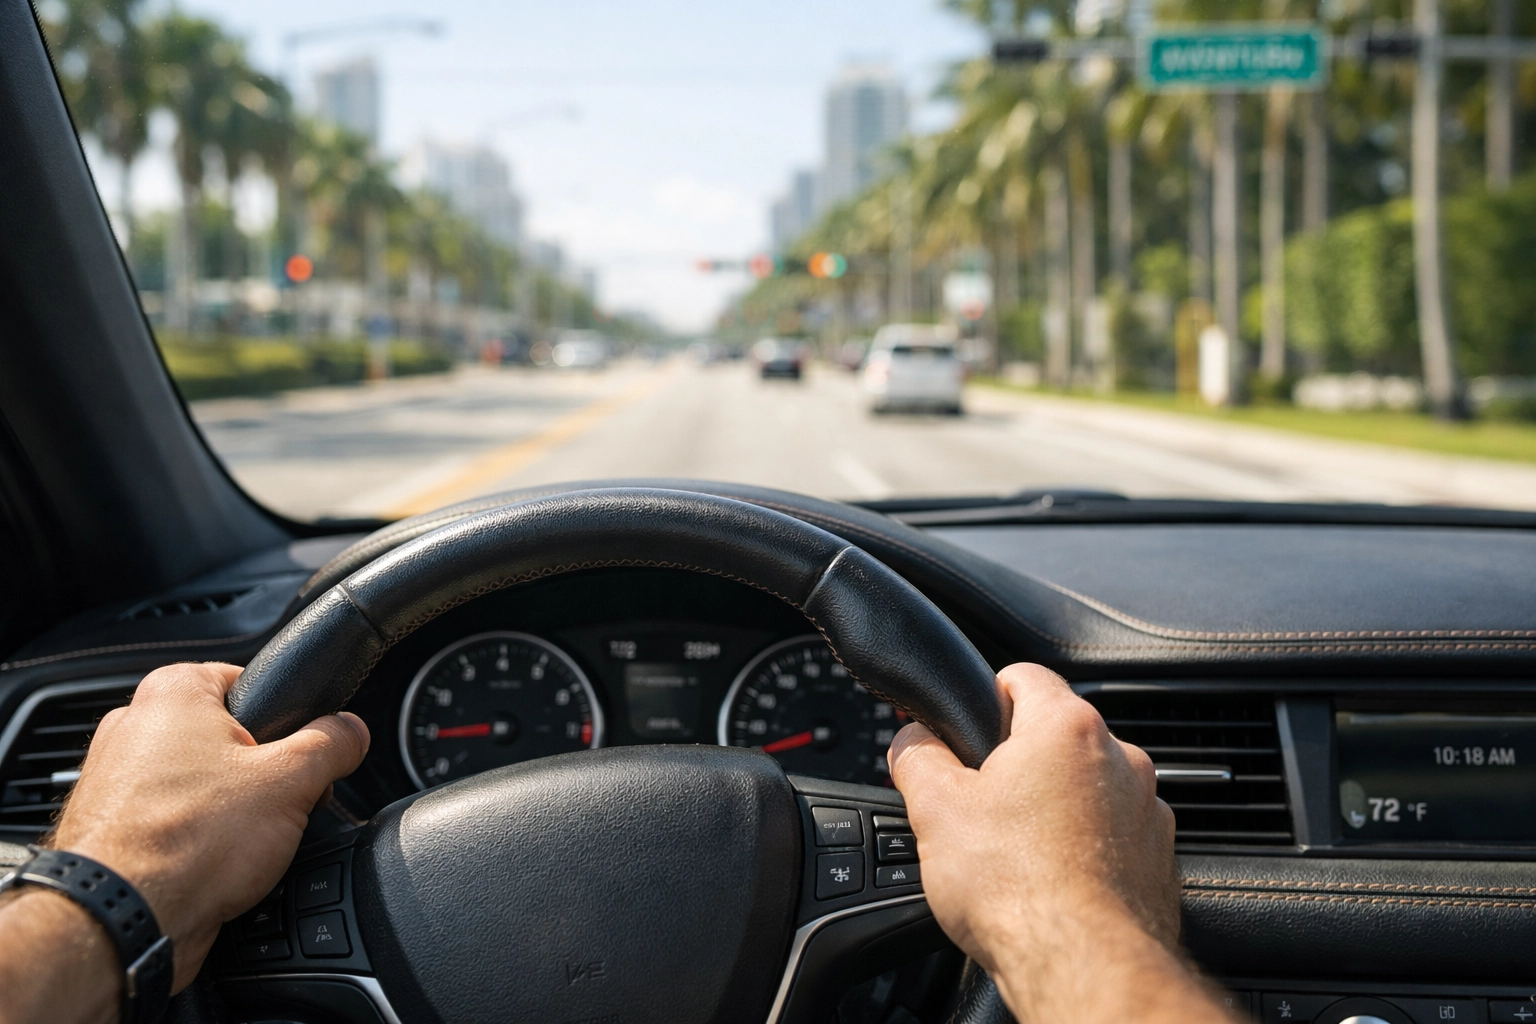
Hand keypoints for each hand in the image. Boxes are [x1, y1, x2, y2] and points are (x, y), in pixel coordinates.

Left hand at [49, 662, 369, 988]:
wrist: (120, 923)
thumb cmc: (185, 843)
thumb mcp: (291, 782)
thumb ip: (332, 744)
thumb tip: (352, 732)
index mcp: (172, 691)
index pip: (251, 681)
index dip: (288, 721)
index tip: (304, 754)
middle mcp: (133, 725)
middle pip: (228, 737)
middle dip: (259, 773)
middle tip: (279, 805)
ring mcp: (114, 778)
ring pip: (200, 784)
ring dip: (227, 812)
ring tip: (242, 844)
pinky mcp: (109, 828)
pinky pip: (173, 822)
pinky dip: (196, 840)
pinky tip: (212, 866)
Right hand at [890, 663, 1229, 1023]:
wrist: (1081, 966)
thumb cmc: (1016, 889)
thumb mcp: (934, 810)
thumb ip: (917, 755)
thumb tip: (912, 740)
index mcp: (1067, 728)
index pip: (1022, 676)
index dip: (984, 697)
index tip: (967, 729)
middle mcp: (1121, 758)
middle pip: (1056, 736)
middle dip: (1018, 763)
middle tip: (980, 804)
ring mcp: (1148, 809)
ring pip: (1088, 787)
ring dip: (1055, 805)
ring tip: (1016, 851)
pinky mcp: (1160, 858)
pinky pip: (1113, 833)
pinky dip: (1085, 846)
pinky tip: (1053, 879)